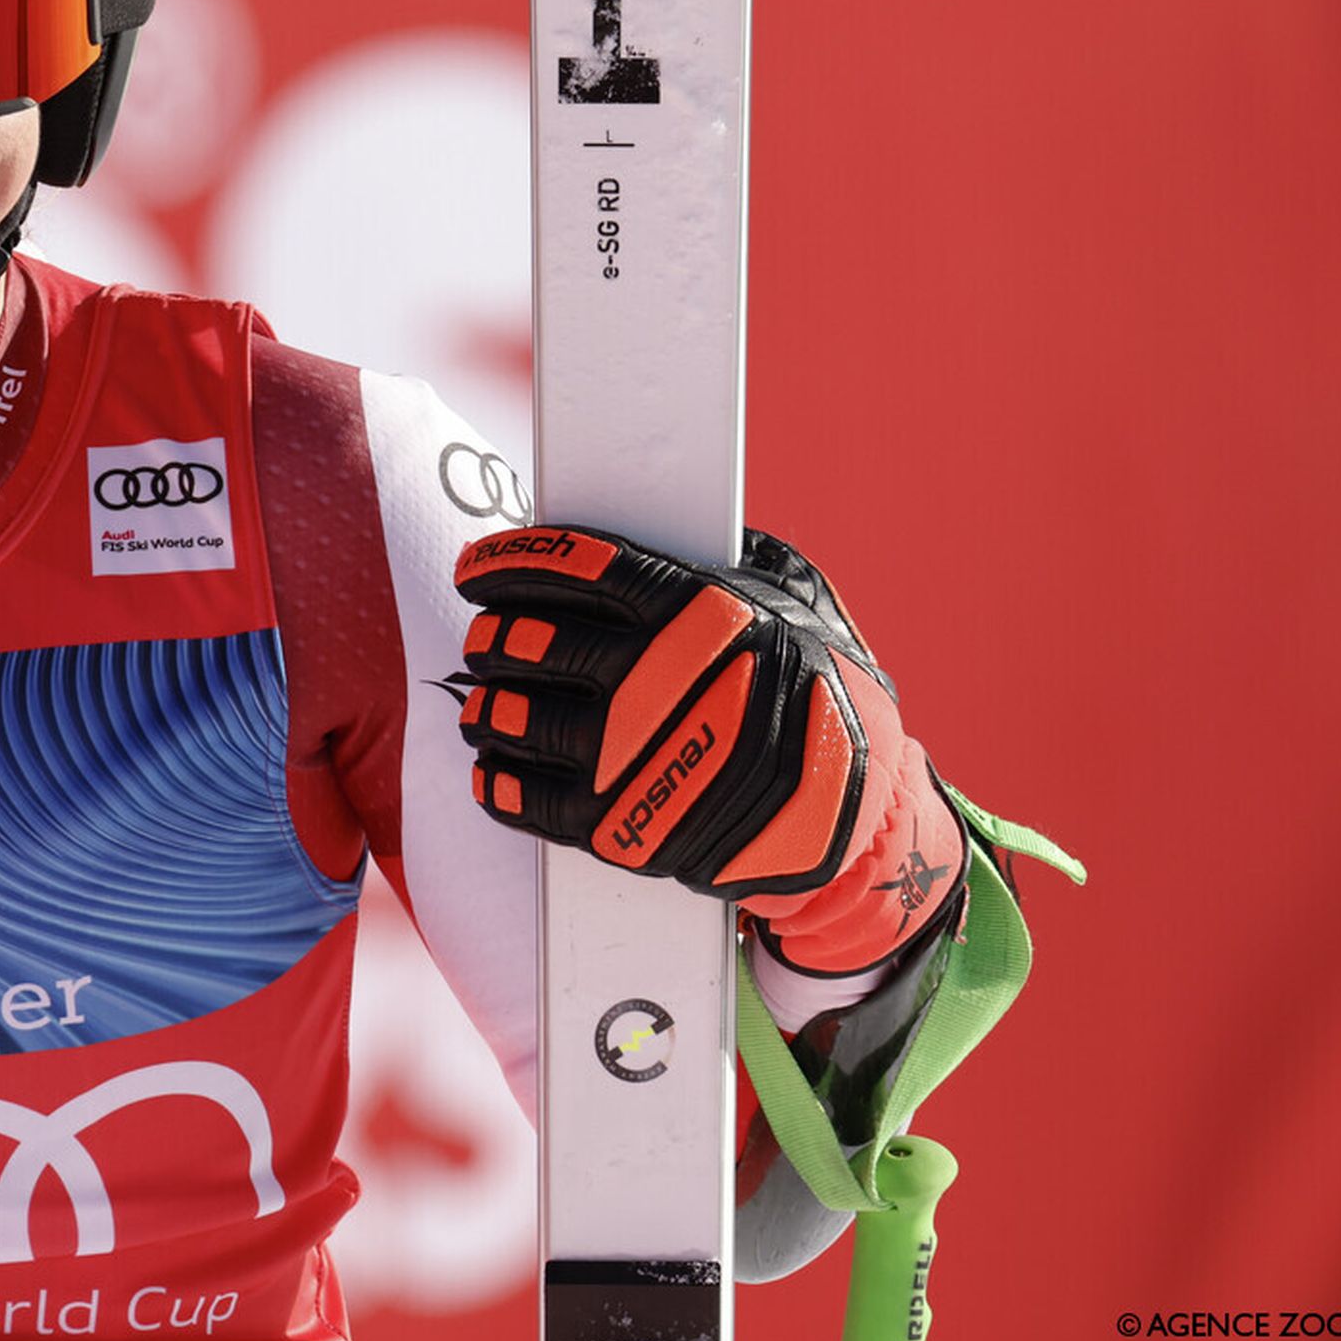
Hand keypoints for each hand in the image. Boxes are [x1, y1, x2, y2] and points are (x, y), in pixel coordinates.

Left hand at [449, 526, 964, 972]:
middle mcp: (666, 679)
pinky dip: (500, 785)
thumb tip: (664, 510)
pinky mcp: (632, 829)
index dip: (513, 563)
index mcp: (701, 613)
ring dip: (487, 708)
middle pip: (540, 644)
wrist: (864, 819)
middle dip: (495, 637)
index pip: (579, 570)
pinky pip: (536, 802)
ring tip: (481, 704)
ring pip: (526, 720)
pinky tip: (490, 768)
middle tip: (483, 637)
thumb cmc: (824, 695)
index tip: (476, 567)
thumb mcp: (796, 603)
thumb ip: (729, 559)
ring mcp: (644, 757)